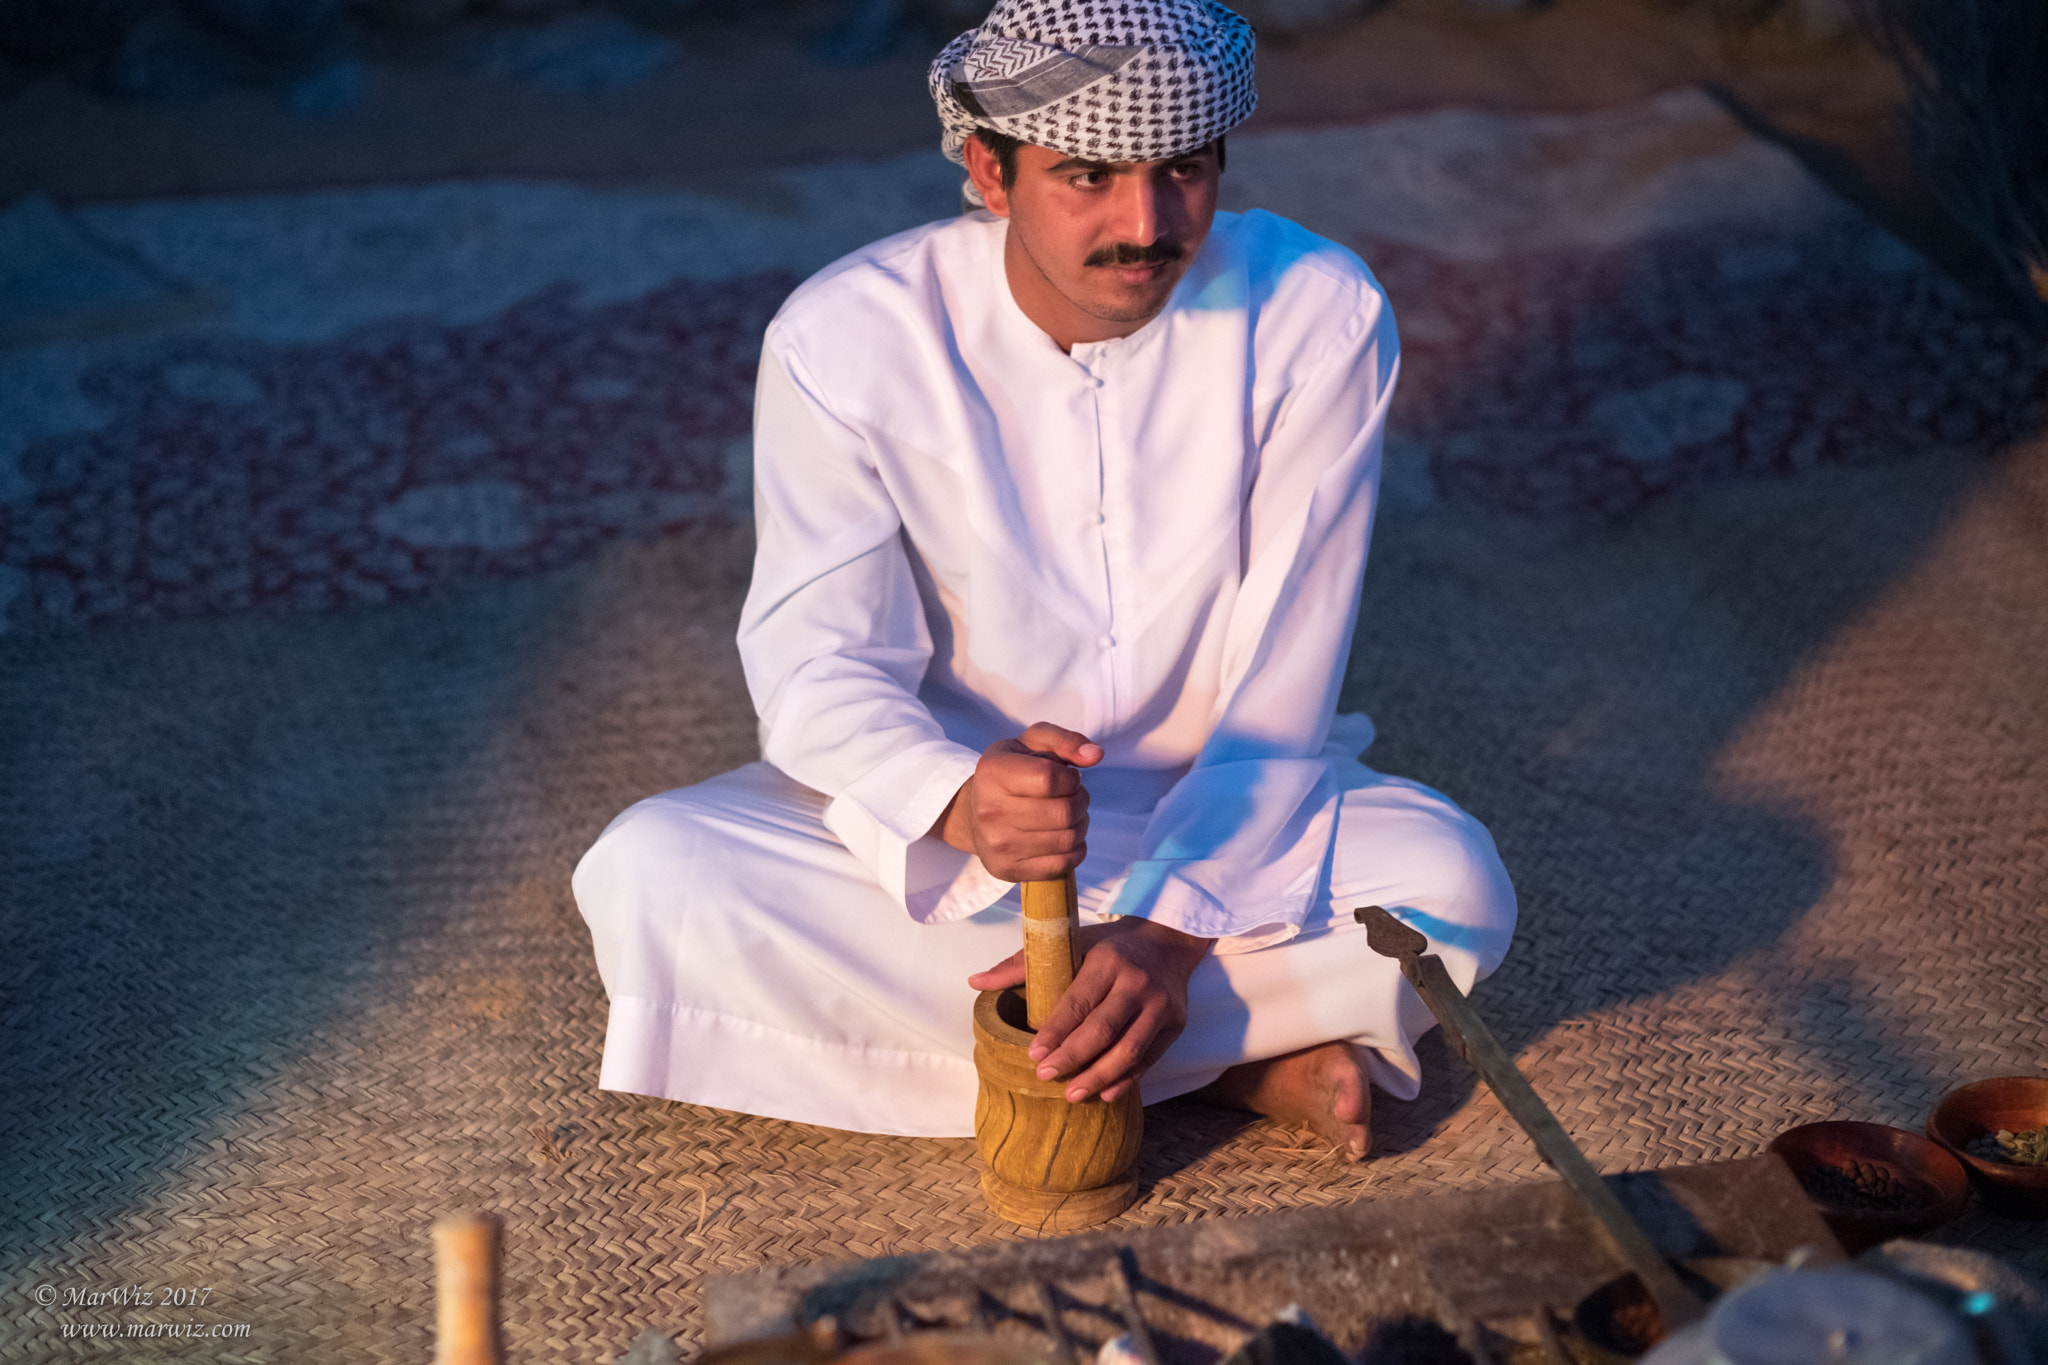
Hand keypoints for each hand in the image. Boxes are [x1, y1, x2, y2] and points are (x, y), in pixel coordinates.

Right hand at [930, 722, 1101, 881]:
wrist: (973, 814)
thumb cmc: (1012, 772)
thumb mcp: (1032, 743)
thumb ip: (1066, 741)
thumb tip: (1096, 754)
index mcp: (993, 772)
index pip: (1049, 778)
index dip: (1071, 778)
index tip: (1067, 777)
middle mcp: (990, 810)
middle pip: (1063, 813)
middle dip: (1081, 801)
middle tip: (1074, 797)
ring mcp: (998, 845)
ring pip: (1067, 839)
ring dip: (1080, 824)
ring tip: (1069, 815)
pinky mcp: (1009, 869)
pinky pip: (1063, 864)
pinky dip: (1075, 849)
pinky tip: (1064, 836)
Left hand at [968, 917, 1214, 1103]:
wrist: (1168, 943)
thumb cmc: (1109, 947)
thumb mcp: (1069, 944)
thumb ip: (1021, 964)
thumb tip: (975, 980)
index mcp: (1108, 960)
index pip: (1078, 1001)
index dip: (1055, 1031)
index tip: (1033, 1055)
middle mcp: (1138, 982)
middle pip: (1103, 1029)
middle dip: (1072, 1057)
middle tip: (1046, 1077)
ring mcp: (1161, 1005)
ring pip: (1129, 1049)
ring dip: (1099, 1076)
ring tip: (1072, 1094)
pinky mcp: (1176, 1025)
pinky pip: (1148, 1059)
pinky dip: (1125, 1079)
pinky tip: (1103, 1092)